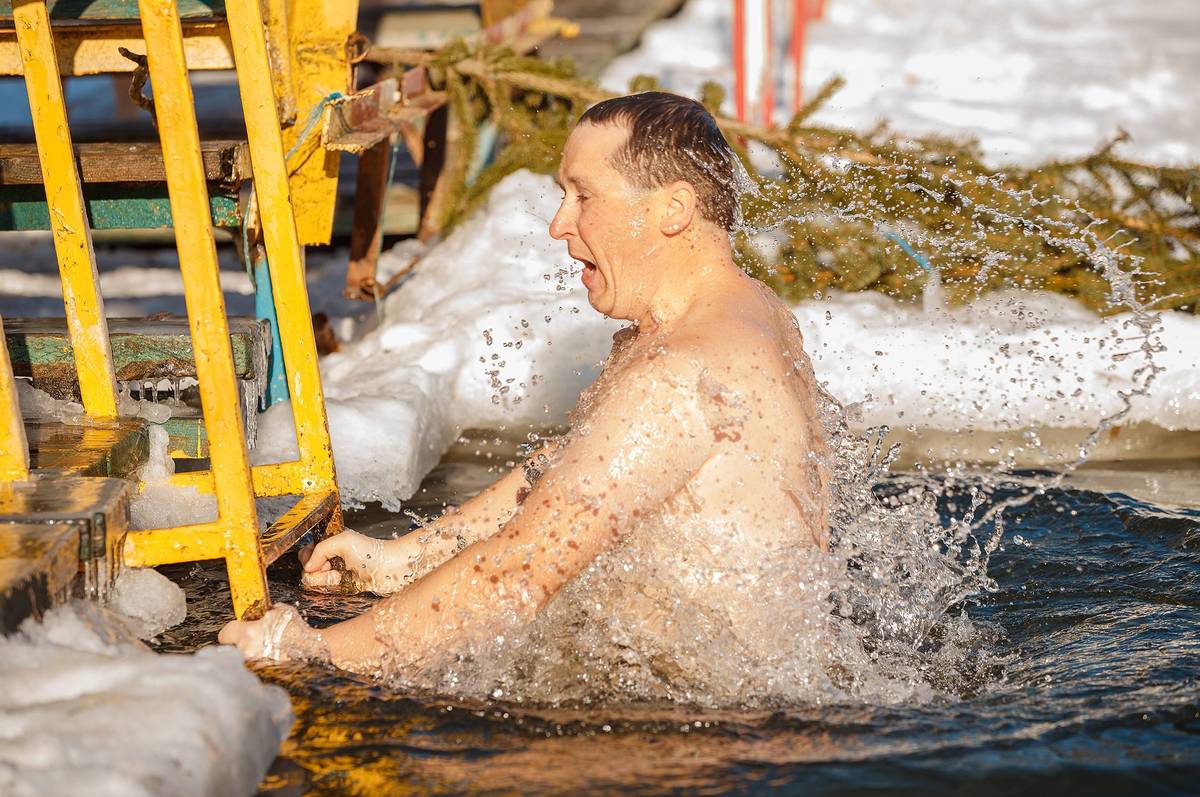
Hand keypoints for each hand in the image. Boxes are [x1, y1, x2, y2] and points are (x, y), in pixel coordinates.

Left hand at [217, 604, 327, 662]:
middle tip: (256, 638)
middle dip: (242, 642)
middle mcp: (246, 650)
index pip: (225, 634)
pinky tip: (274, 655)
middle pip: (233, 647)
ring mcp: (253, 664)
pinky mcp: (262, 672)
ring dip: (252, 652)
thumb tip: (264, 613)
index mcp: (247, 633)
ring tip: (268, 647)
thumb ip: (267, 612)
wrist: (309, 648)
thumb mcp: (281, 611)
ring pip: (245, 657)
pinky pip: (255, 665)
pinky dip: (261, 661)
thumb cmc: (295, 628)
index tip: (237, 628)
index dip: (231, 630)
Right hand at [299, 529, 421, 594]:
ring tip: (340, 576)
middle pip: (307, 571)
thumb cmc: (373, 551)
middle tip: (332, 568)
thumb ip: (321, 549)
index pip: (305, 554)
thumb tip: (308, 567)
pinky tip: (343, 583)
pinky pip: (325, 593)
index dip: (310, 559)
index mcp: (330, 546)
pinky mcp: (342, 590)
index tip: (323, 559)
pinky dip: (330, 589)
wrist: (392, 569)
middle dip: (317, 571)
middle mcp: (330, 561)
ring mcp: (335, 576)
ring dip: (325, 581)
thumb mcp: (344, 541)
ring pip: (314, 584)